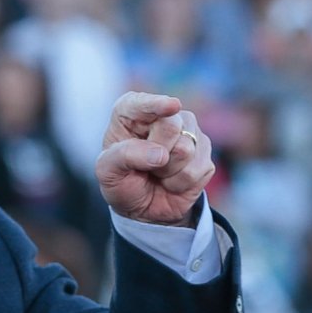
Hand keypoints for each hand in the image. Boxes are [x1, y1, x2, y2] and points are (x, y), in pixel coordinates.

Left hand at [95, 92, 212, 226]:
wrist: (143, 208)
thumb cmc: (122, 182)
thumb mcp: (107, 171)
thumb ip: (125, 156)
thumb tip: (160, 154)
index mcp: (132, 113)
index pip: (142, 103)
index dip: (157, 104)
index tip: (172, 107)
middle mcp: (164, 117)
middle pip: (171, 126)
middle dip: (157, 153)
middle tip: (145, 165)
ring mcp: (189, 133)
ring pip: (186, 150)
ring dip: (167, 172)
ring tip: (157, 173)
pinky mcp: (204, 154)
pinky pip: (197, 170)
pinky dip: (179, 184)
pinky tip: (171, 181)